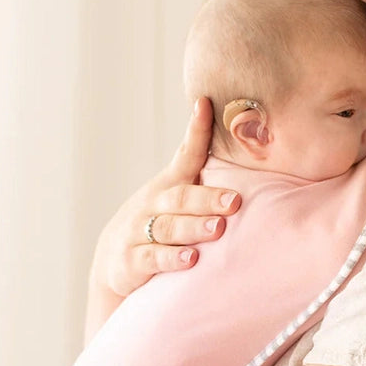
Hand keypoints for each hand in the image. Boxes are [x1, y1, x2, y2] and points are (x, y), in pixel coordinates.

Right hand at [88, 97, 241, 300]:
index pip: (185, 154)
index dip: (195, 130)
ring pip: (168, 227)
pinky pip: (152, 258)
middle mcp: (154, 204)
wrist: (112, 258)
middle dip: (208, 198)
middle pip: (181, 197)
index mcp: (169, 185)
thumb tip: (252, 160)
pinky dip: (171, 259)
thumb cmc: (157, 223)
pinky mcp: (131, 260)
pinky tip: (190, 259)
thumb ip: (204, 183)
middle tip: (234, 201)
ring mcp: (140, 231)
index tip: (205, 105)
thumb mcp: (175, 199)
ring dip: (194, 228)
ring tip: (218, 228)